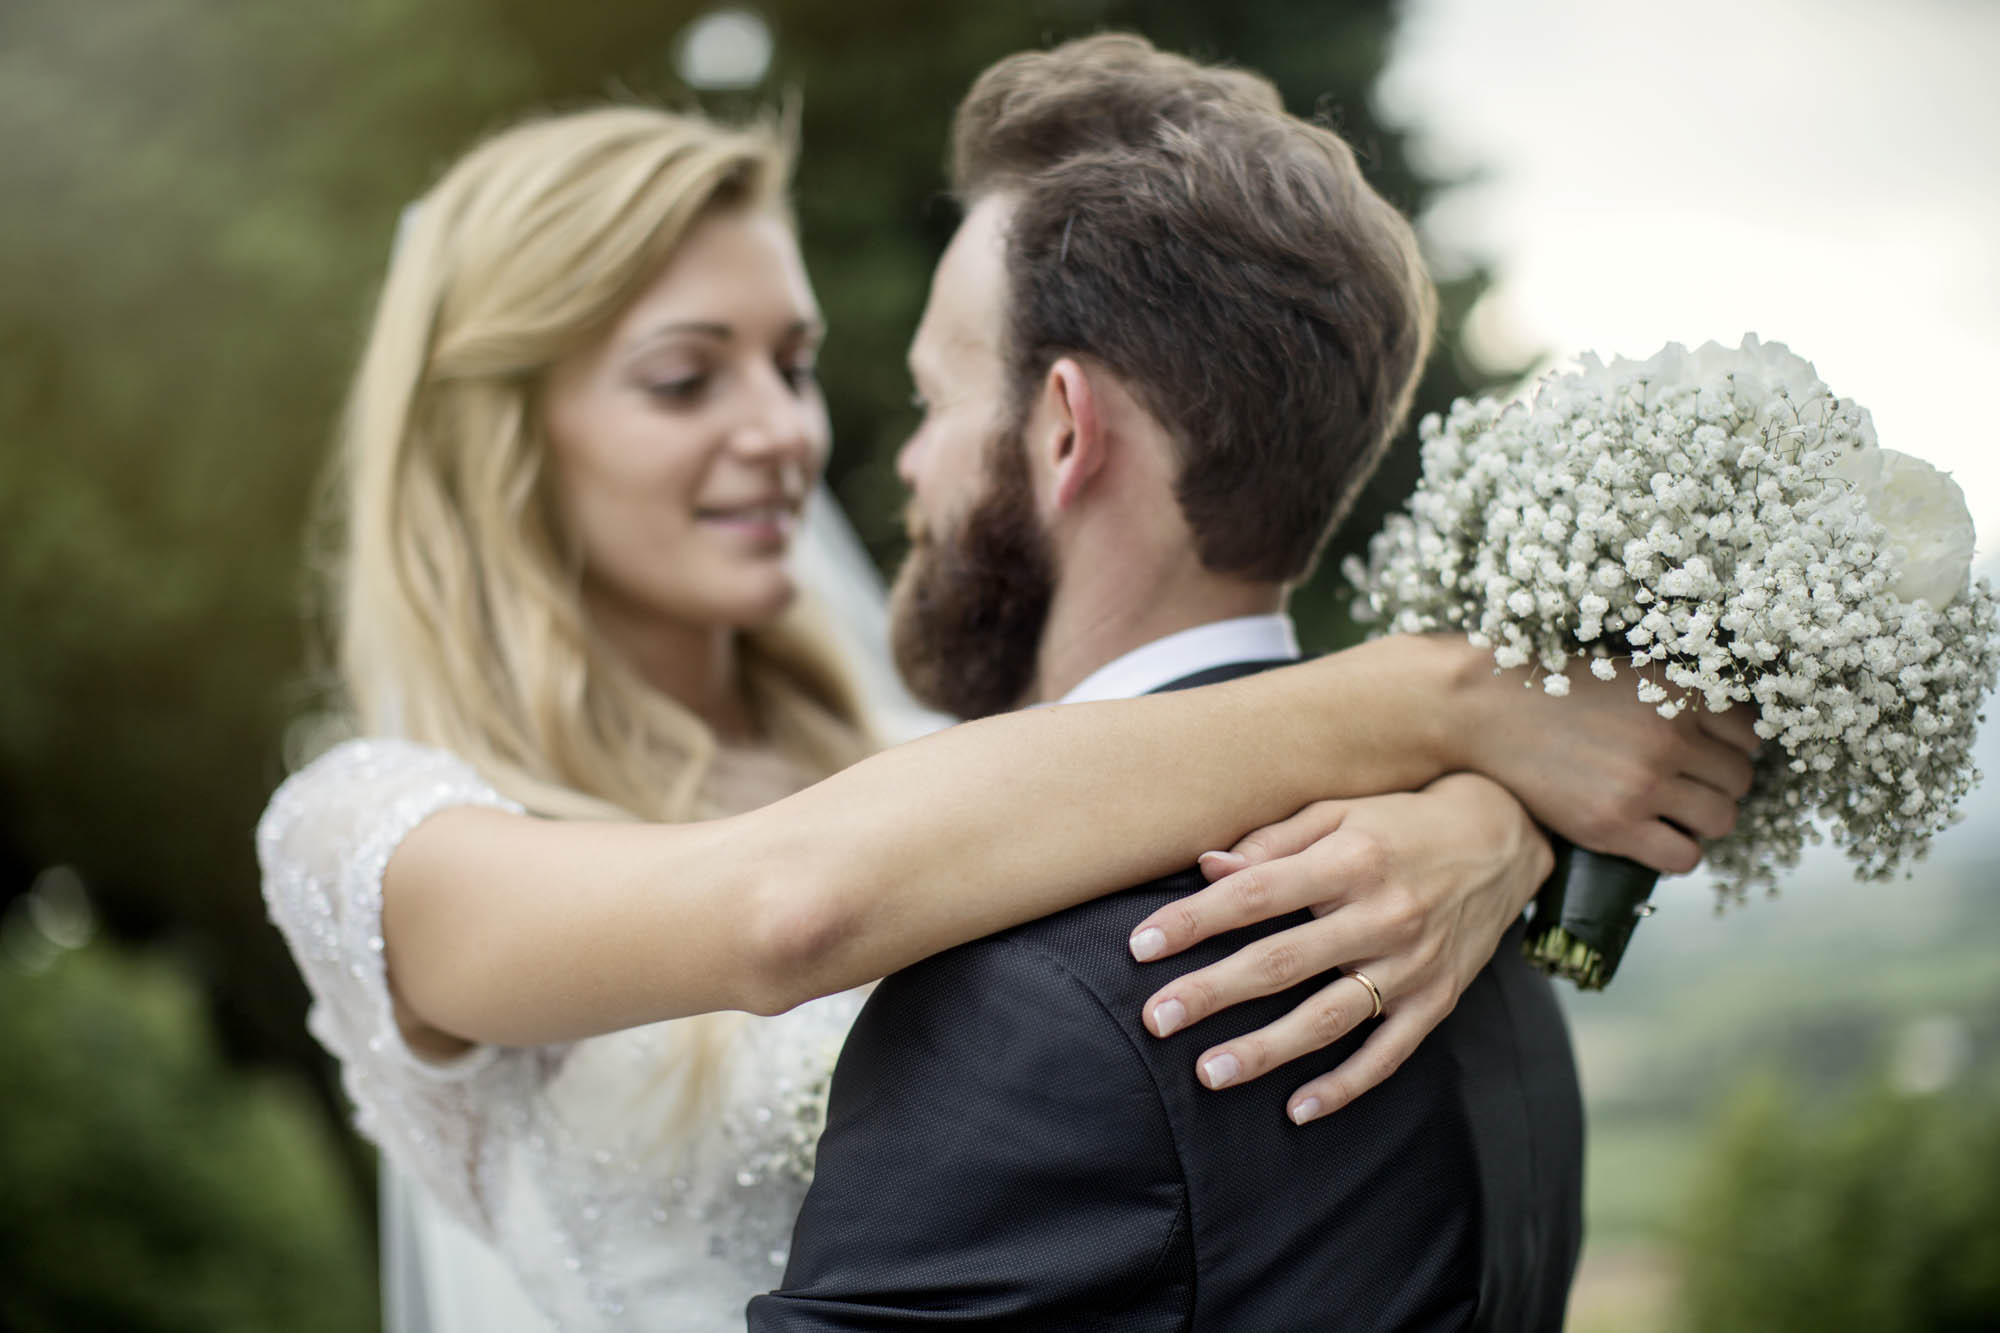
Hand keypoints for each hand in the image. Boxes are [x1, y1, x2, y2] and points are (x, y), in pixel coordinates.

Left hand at [1125, 773, 1552, 1122]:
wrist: (1502, 838)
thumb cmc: (1400, 821)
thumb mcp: (1340, 812)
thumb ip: (1273, 842)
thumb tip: (1206, 867)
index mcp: (1349, 860)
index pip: (1255, 894)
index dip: (1194, 920)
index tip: (1140, 945)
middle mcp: (1381, 914)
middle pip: (1282, 961)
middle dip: (1213, 993)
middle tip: (1155, 1019)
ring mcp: (1412, 964)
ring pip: (1329, 1016)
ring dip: (1267, 1050)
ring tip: (1208, 1073)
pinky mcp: (1437, 1001)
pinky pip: (1388, 1054)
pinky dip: (1344, 1085)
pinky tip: (1297, 1109)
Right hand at [1454, 653, 1759, 872]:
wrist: (1482, 711)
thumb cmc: (1548, 690)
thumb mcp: (1624, 674)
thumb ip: (1673, 698)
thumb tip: (1720, 736)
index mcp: (1678, 692)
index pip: (1751, 733)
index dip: (1729, 747)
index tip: (1706, 754)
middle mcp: (1670, 737)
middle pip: (1740, 780)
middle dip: (1717, 786)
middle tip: (1685, 787)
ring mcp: (1644, 784)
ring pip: (1721, 820)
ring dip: (1702, 820)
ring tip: (1671, 814)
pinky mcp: (1615, 825)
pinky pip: (1684, 856)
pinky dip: (1677, 852)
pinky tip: (1653, 837)